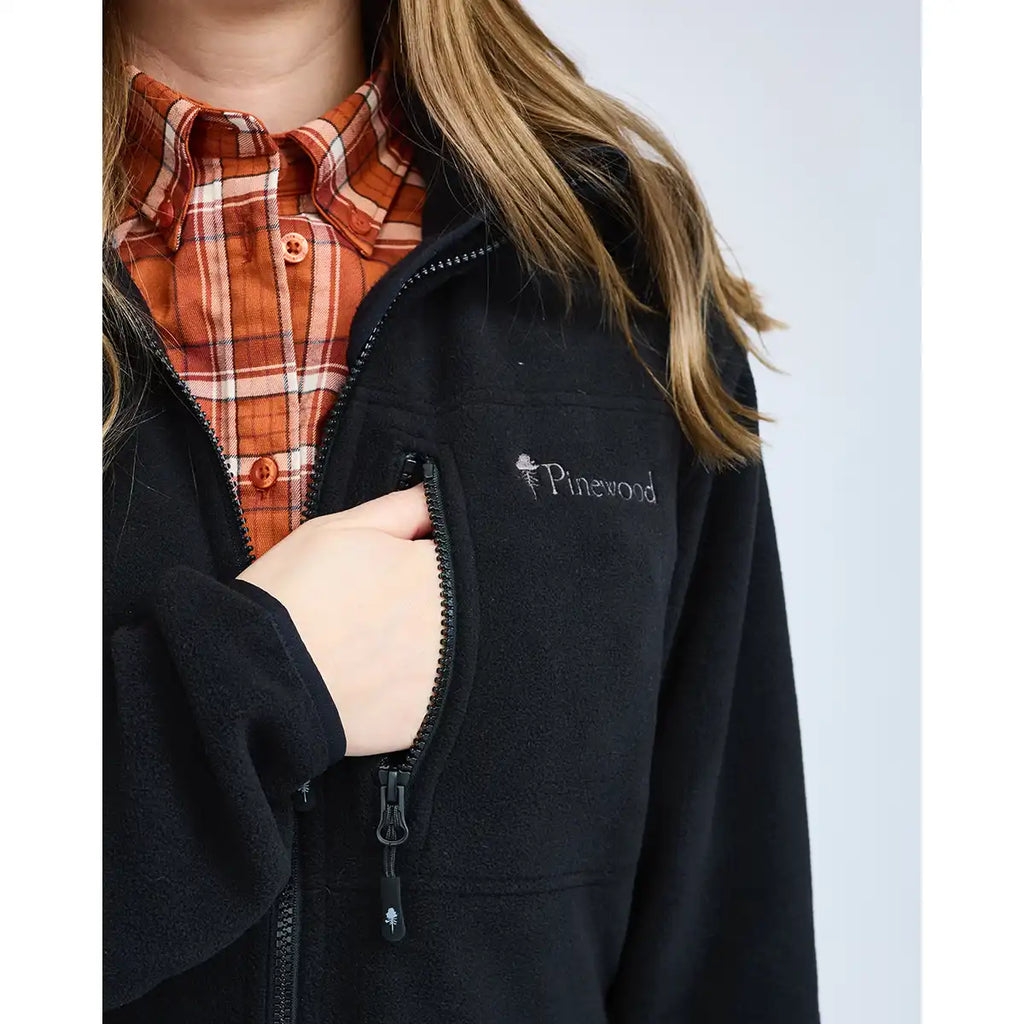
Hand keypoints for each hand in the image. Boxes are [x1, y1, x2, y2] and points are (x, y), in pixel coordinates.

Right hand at [236, 485, 440, 756]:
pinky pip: (435, 698)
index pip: (464, 554)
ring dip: (433, 647)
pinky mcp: (427, 719)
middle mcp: (456, 623)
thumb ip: (404, 508)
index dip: (434, 559)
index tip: (407, 568)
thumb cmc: (293, 594)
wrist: (256, 677)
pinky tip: (379, 683)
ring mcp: (446, 676)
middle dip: (438, 603)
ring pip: (458, 654)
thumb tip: (440, 490)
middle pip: (468, 605)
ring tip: (379, 647)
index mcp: (438, 570)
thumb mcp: (340, 530)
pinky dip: (414, 690)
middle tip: (385, 611)